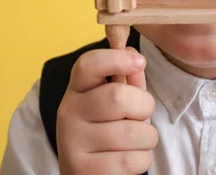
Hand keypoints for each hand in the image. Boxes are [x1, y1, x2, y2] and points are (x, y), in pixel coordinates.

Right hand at [56, 48, 157, 174]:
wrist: (89, 173)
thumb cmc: (109, 132)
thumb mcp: (117, 104)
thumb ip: (128, 80)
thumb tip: (133, 52)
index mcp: (77, 90)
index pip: (88, 64)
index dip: (116, 58)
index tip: (139, 62)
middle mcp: (68, 113)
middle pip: (119, 97)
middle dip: (144, 106)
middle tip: (141, 116)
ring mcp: (71, 143)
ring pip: (133, 133)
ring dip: (147, 138)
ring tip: (134, 142)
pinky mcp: (82, 170)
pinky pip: (132, 160)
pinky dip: (141, 160)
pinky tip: (127, 160)